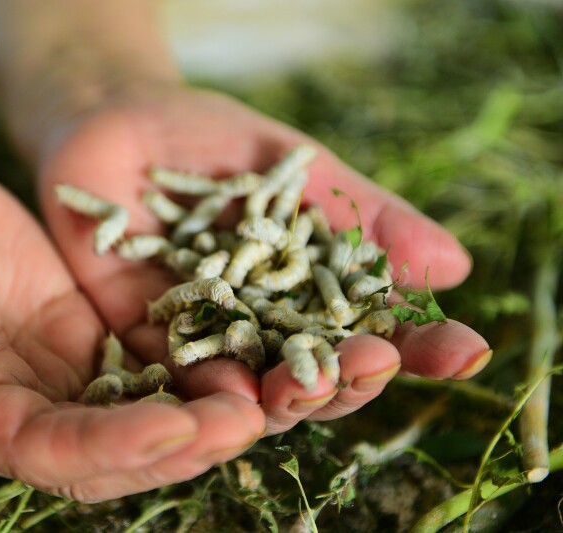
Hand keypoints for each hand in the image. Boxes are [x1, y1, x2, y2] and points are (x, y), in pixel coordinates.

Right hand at [0, 164, 264, 500]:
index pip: (51, 450)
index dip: (114, 444)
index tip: (177, 427)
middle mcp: (30, 409)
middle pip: (116, 448)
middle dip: (184, 440)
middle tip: (250, 419)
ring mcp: (66, 377)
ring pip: (147, 412)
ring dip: (206, 411)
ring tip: (270, 392)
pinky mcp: (93, 340)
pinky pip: (153, 363)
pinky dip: (198, 365)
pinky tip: (247, 347)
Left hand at [27, 86, 490, 433]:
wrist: (116, 124)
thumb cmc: (212, 139)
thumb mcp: (294, 167)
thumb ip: (360, 215)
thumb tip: (453, 265)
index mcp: (308, 293)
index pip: (373, 331)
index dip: (420, 346)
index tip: (464, 350)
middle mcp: (264, 328)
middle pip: (317, 373)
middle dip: (350, 376)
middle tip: (374, 365)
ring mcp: (207, 339)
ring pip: (254, 387)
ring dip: (286, 394)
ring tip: (310, 384)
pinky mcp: (148, 341)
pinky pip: (178, 376)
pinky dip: (204, 387)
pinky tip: (230, 390)